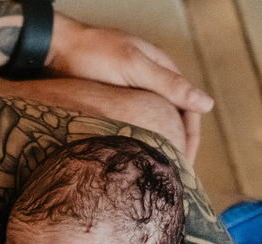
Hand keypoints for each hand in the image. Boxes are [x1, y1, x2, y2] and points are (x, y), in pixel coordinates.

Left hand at [46, 13, 213, 162]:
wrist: (55, 48)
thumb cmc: (93, 53)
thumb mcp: (135, 68)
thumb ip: (170, 86)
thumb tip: (206, 104)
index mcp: (163, 72)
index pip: (188, 111)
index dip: (190, 139)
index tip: (186, 165)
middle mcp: (150, 84)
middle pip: (172, 121)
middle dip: (174, 147)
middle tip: (170, 177)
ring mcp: (131, 93)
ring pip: (151, 125)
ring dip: (154, 147)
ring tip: (151, 172)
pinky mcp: (111, 102)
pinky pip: (130, 126)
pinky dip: (134, 142)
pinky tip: (129, 158)